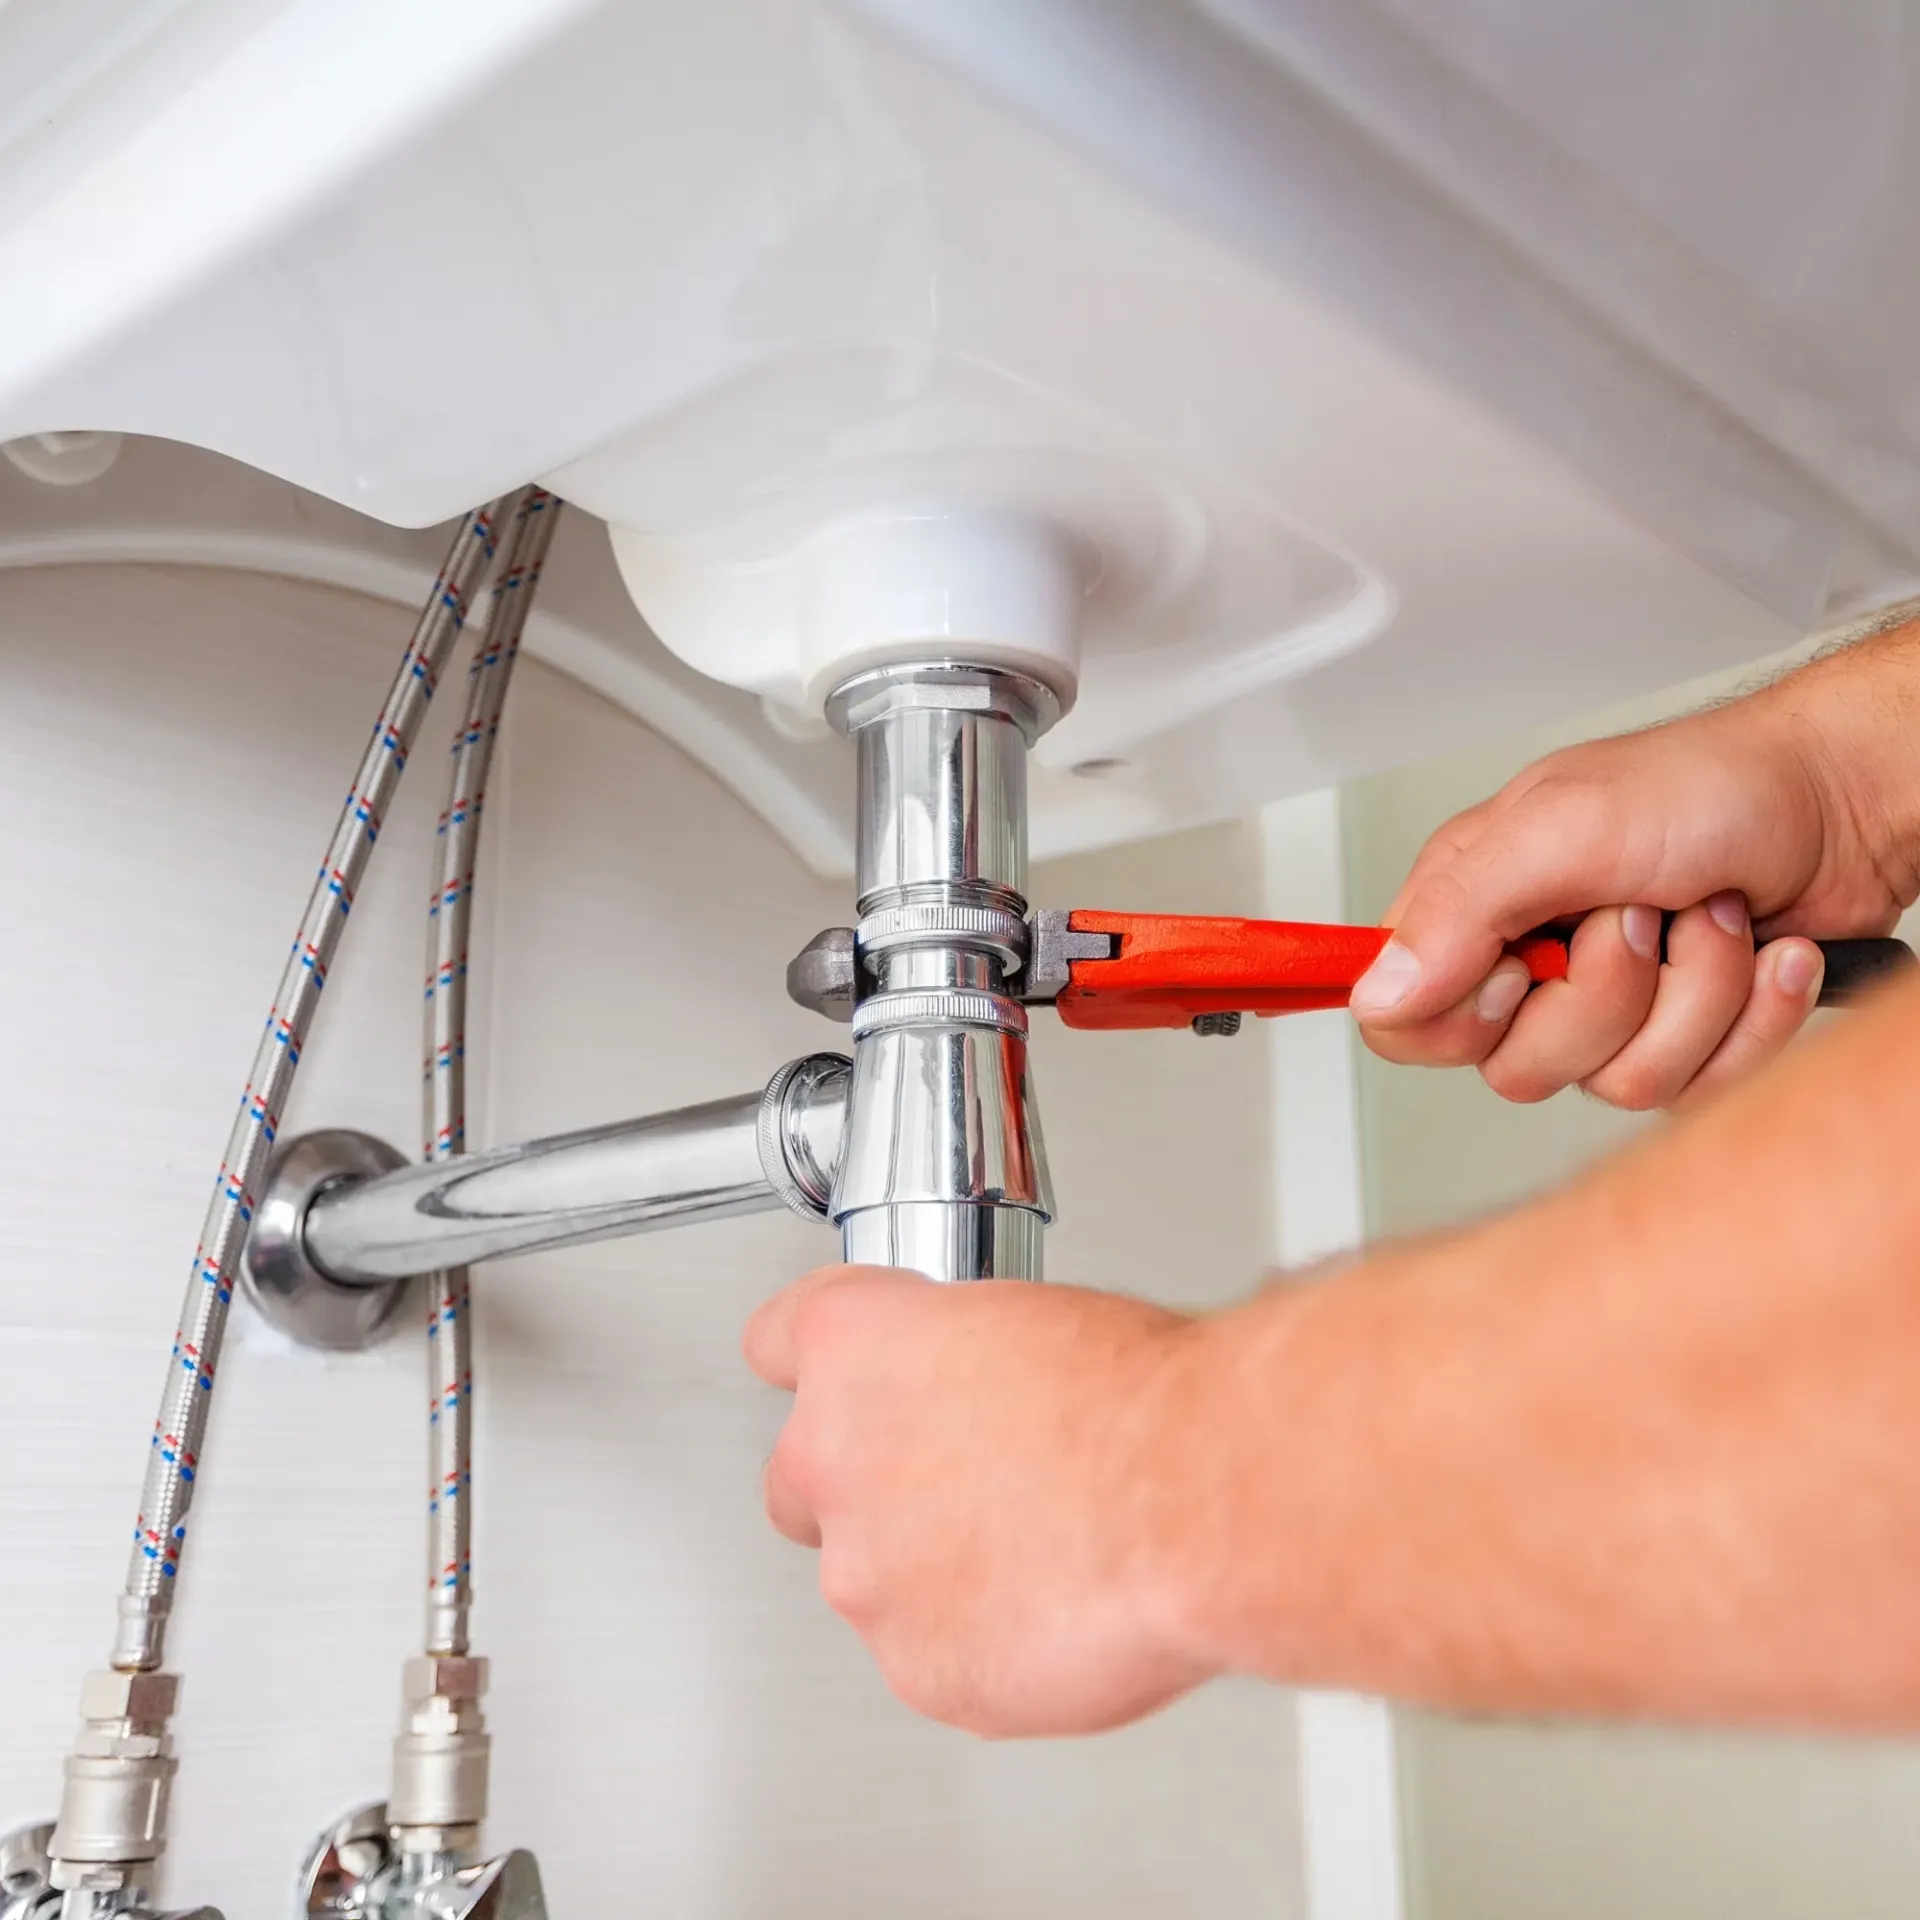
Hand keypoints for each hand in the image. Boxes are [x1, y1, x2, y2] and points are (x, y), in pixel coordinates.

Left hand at [743, 1266, 1216, 1736]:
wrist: (1199, 1498)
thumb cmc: (1140, 1397)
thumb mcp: (1031, 1318)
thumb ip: (958, 1363)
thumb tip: (971, 1390)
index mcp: (852, 1345)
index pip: (776, 1343)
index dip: (824, 1367)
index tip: (846, 1380)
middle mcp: (832, 1457)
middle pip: (800, 1479)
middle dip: (863, 1486)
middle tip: (958, 1484)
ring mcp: (867, 1575)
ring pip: (870, 1578)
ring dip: (931, 1569)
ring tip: (1042, 1548)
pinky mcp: (919, 1669)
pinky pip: (932, 1655)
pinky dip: (983, 1641)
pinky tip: (1057, 1606)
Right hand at [1350, 650, 1918, 1108]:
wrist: (1845, 803)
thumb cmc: (1713, 787)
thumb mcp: (1567, 825)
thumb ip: (1460, 908)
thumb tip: (1382, 989)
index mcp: (1474, 904)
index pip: (1401, 1020)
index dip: (1459, 1018)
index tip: (1518, 968)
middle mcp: (1531, 960)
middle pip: (1517, 1068)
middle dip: (1606, 998)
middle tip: (1638, 918)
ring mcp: (1609, 1006)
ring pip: (1617, 1083)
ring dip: (1695, 997)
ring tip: (1711, 920)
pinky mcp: (1681, 1035)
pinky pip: (1696, 1087)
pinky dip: (1751, 1017)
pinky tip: (1763, 954)